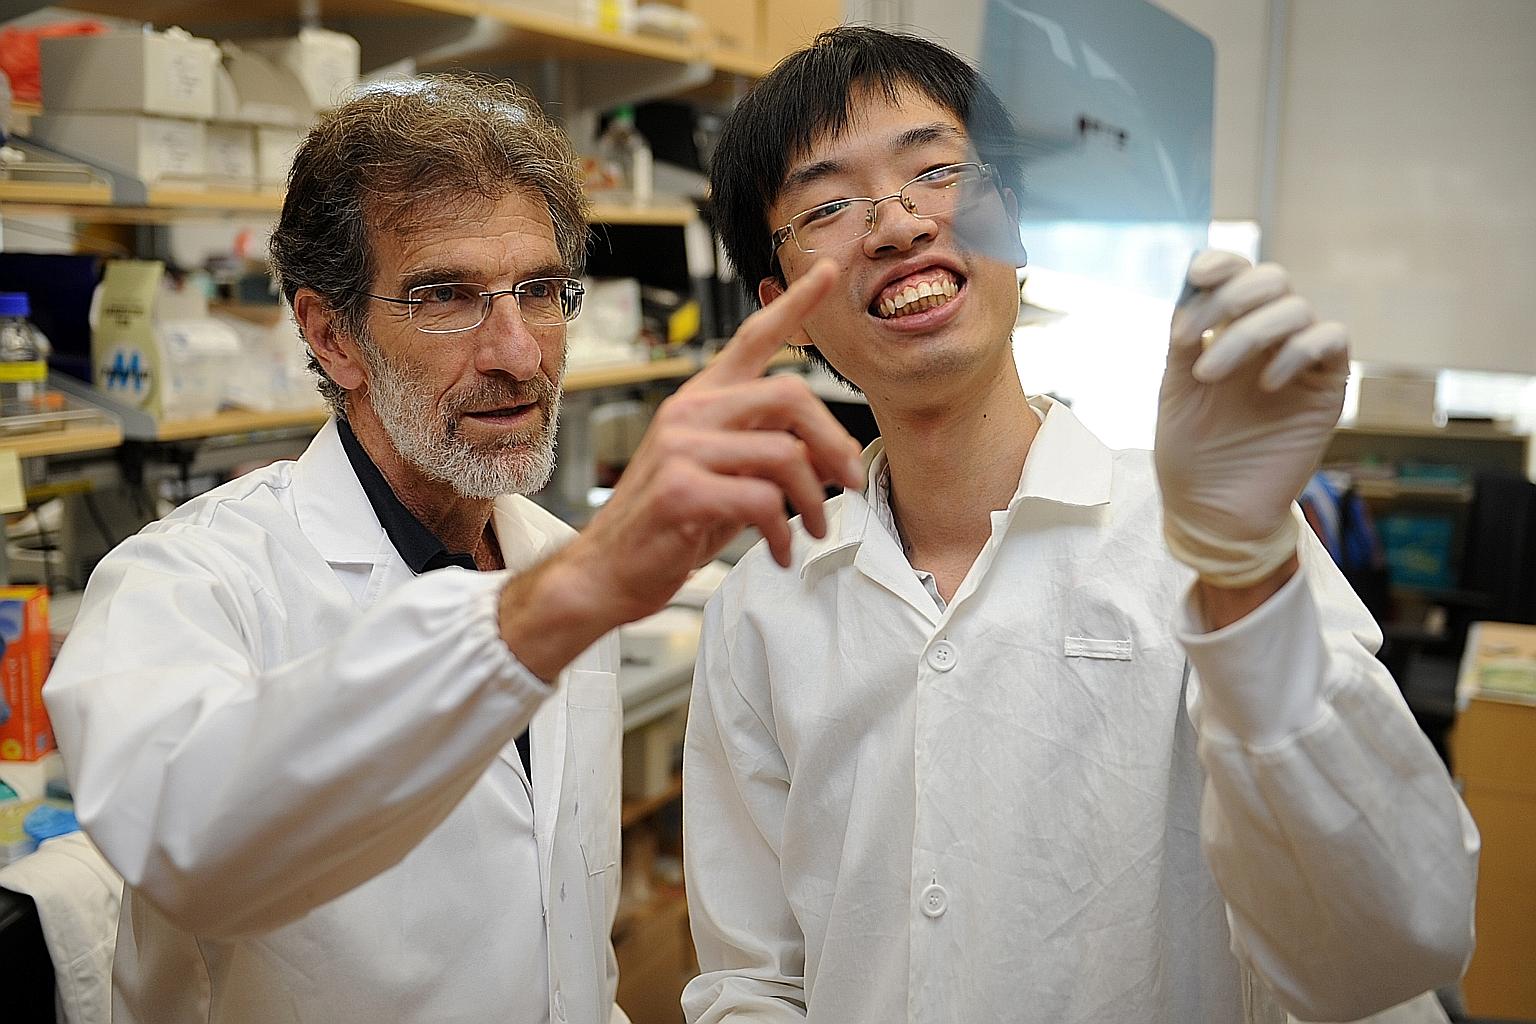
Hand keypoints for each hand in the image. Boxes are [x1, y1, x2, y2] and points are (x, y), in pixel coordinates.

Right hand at [502, 260, 865, 678]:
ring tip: (814, 530)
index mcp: (702, 400)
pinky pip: (763, 500)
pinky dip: (784, 533)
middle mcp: (690, 411)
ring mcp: (682, 447)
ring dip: (814, 500)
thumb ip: (768, 453)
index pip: (753, 338)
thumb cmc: (666, 526)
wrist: (606, 571)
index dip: (795, 303)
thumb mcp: (724, 479)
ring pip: (785, 453)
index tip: (826, 272)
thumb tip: (830, 456)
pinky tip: (780, 552)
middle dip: (834, 442)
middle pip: (791, 395)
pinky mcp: (681, 489)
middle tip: (847, 481)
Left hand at [1155, 250, 1347, 587]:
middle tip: (1189, 338)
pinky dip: (1296, 350)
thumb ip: (1186, 339)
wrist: (1211, 511)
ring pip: (1296, 308)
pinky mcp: (1326, 388)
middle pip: (1272, 279)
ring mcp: (1298, 361)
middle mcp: (1266, 339)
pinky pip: (1331, 340)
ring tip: (1208, 375)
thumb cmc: (1189, 452)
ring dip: (1247, 333)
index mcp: (1228, 331)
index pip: (1237, 274)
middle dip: (1230, 296)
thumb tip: (1190, 287)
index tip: (1197, 276)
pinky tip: (1264, 384)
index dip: (1223, 263)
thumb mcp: (1174, 389)